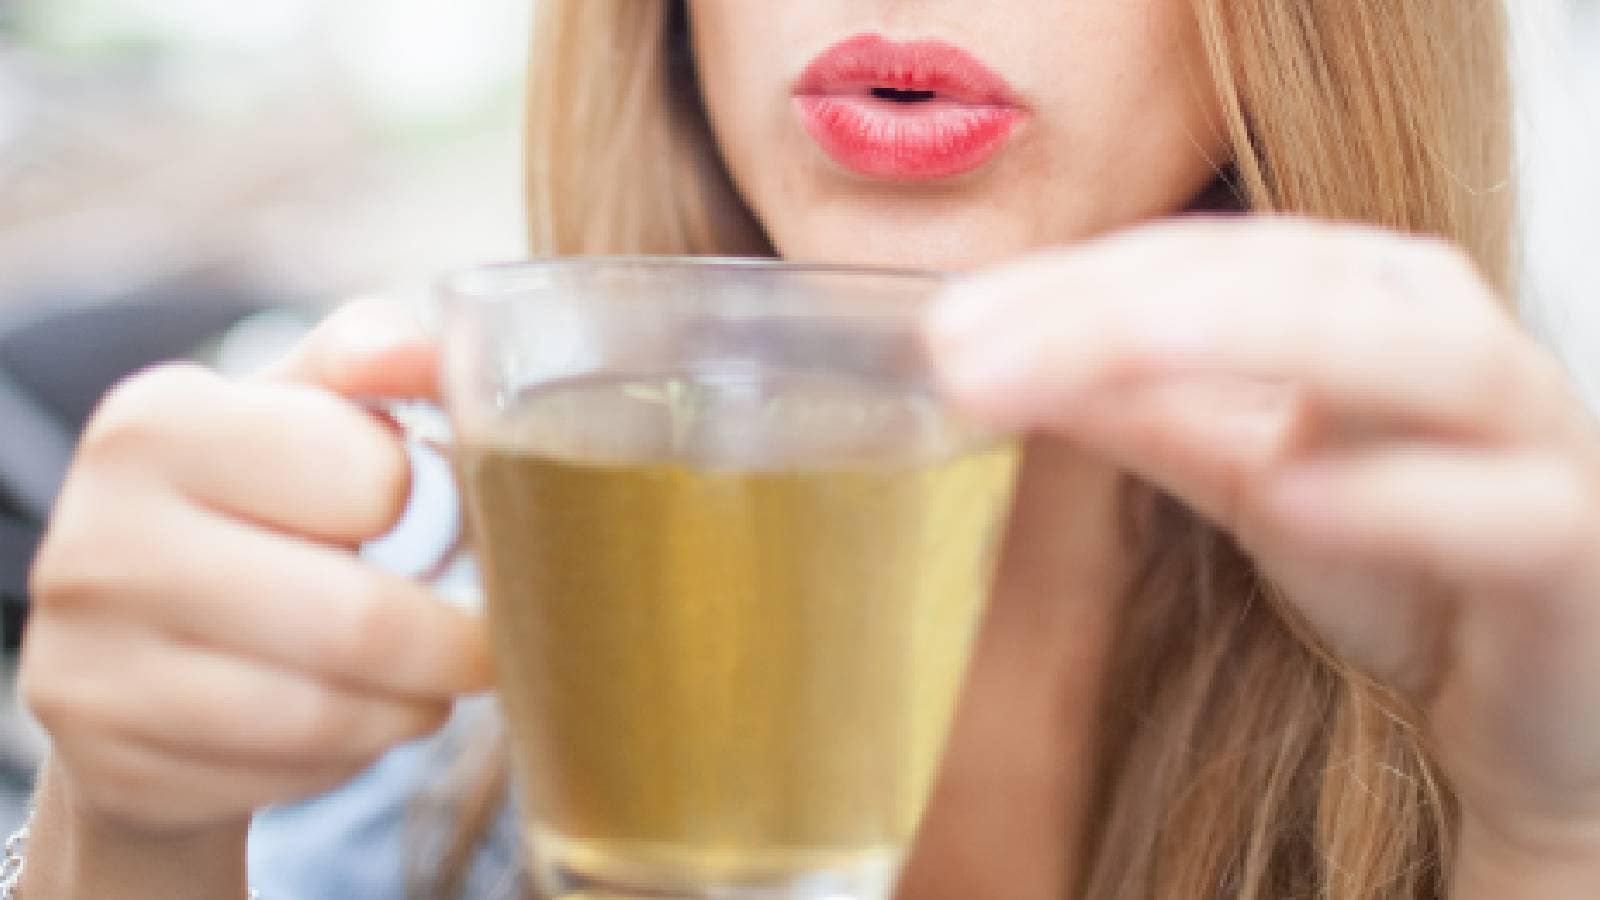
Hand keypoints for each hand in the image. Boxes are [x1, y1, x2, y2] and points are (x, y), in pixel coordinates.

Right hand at [19, 301, 492, 835]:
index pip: (373, 478)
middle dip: (455, 644)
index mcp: (156, 422)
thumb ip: (375, 358)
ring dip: (411, 707)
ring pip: (327, 718)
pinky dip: (350, 757)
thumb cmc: (259, 500)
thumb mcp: (304, 408)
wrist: (140, 636)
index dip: (429, 504)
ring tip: (425, 681)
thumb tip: (435, 349)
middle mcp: (97, 540)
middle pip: (357, 623)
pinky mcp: (108, 765)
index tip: (435, 514)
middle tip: (488, 643)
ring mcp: (85, 665)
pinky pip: (285, 779)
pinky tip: (348, 720)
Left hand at [924, 218, 1599, 873]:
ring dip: (1245, 346)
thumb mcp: (1247, 472)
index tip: (944, 329)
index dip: (1070, 284)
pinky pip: (1497, 511)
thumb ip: (1143, 412)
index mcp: (1364, 293)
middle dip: (1117, 309)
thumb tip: (992, 360)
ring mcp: (1527, 433)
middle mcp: (1449, 333)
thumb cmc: (1403, 558)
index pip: (1203, 259)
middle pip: (1286, 282)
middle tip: (968, 353)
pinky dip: (1392, 496)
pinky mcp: (1570, 545)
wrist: (1543, 687)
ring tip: (1103, 362)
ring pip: (1412, 356)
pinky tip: (1287, 491)